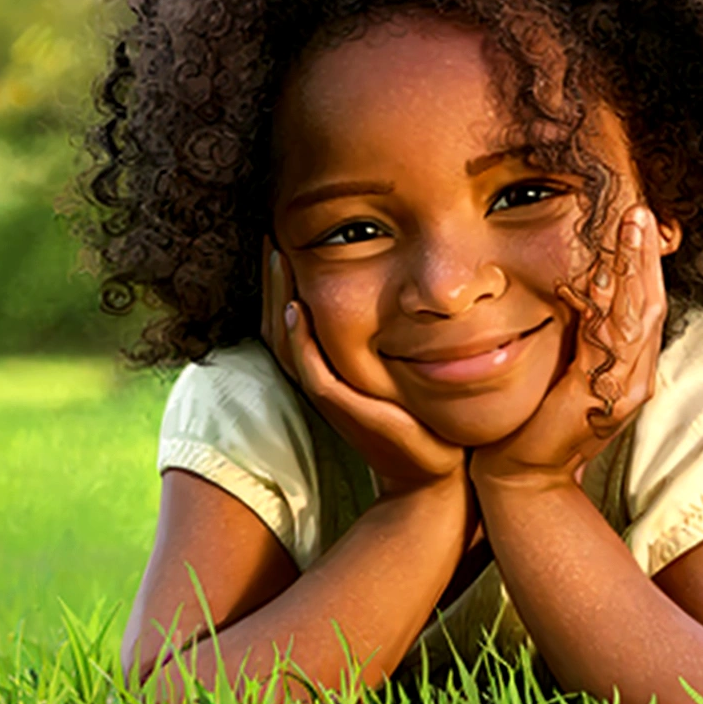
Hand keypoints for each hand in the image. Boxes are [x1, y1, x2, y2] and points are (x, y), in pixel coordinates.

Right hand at [260, 237, 466, 494]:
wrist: (432, 467)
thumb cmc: (418, 414)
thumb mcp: (396, 365)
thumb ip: (387, 334)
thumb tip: (401, 291)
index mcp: (327, 367)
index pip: (290, 317)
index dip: (280, 281)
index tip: (282, 240)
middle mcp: (319, 379)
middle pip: (278, 322)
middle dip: (273, 279)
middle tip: (270, 236)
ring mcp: (327, 394)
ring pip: (286, 340)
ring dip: (279, 297)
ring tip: (277, 257)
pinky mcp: (341, 408)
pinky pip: (310, 369)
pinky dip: (299, 339)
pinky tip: (296, 308)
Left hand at [470, 204, 667, 487]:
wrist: (521, 470)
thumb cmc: (536, 417)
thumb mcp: (562, 366)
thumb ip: (577, 336)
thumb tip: (574, 292)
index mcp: (628, 367)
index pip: (644, 306)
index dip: (644, 264)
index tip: (638, 223)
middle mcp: (636, 376)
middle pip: (651, 303)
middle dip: (646, 256)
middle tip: (642, 212)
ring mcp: (624, 388)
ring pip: (638, 316)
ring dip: (634, 268)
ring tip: (631, 228)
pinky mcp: (601, 397)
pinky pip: (610, 342)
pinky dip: (607, 307)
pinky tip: (600, 276)